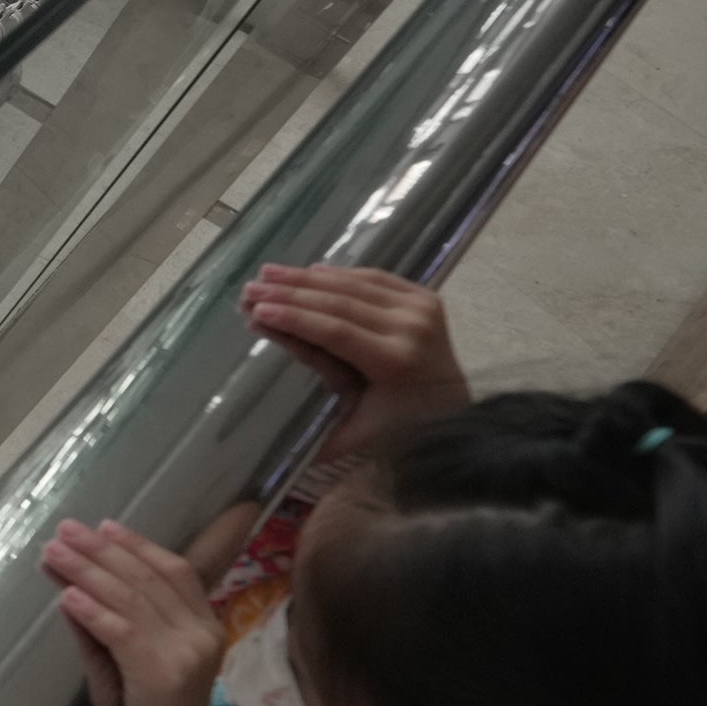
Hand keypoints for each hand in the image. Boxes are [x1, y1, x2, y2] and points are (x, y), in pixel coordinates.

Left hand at [42, 519, 223, 705]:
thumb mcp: (123, 659)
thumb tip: (68, 583)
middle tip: (64, 531)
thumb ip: (102, 623)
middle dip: (102, 552)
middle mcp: (203, 634)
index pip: (174, 571)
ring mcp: (187, 653)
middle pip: (148, 579)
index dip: (138, 546)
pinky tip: (67, 596)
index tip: (103, 526)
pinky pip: (122, 632)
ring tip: (54, 553)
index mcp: (205, 625)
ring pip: (132, 599)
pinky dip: (93, 611)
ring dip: (88, 571)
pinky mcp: (163, 673)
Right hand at [242, 265, 468, 460]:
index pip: (336, 331)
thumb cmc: (404, 426)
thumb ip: (317, 429)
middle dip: (290, 293)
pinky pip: (375, 279)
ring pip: (354, 285)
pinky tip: (309, 272)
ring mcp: (421, 308)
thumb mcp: (360, 433)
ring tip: (268, 274)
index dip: (295, 318)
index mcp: (395, 362)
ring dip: (307, 278)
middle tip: (251, 288)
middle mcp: (410, 328)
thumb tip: (261, 425)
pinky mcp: (425, 297)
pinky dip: (340, 274)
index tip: (258, 311)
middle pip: (340, 303)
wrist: (455, 409)